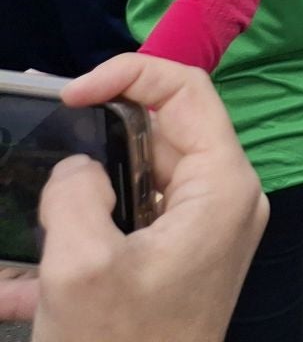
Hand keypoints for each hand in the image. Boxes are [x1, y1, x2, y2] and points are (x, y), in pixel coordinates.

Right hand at [0, 55, 267, 340]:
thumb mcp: (81, 267)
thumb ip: (76, 194)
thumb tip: (75, 169)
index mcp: (221, 187)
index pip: (188, 91)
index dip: (129, 73)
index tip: (70, 94)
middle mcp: (219, 204)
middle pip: (156, 137)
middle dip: (90, 143)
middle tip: (39, 146)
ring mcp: (196, 239)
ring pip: (125, 192)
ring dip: (66, 209)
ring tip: (25, 228)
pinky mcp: (168, 272)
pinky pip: (115, 241)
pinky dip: (64, 257)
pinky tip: (12, 290)